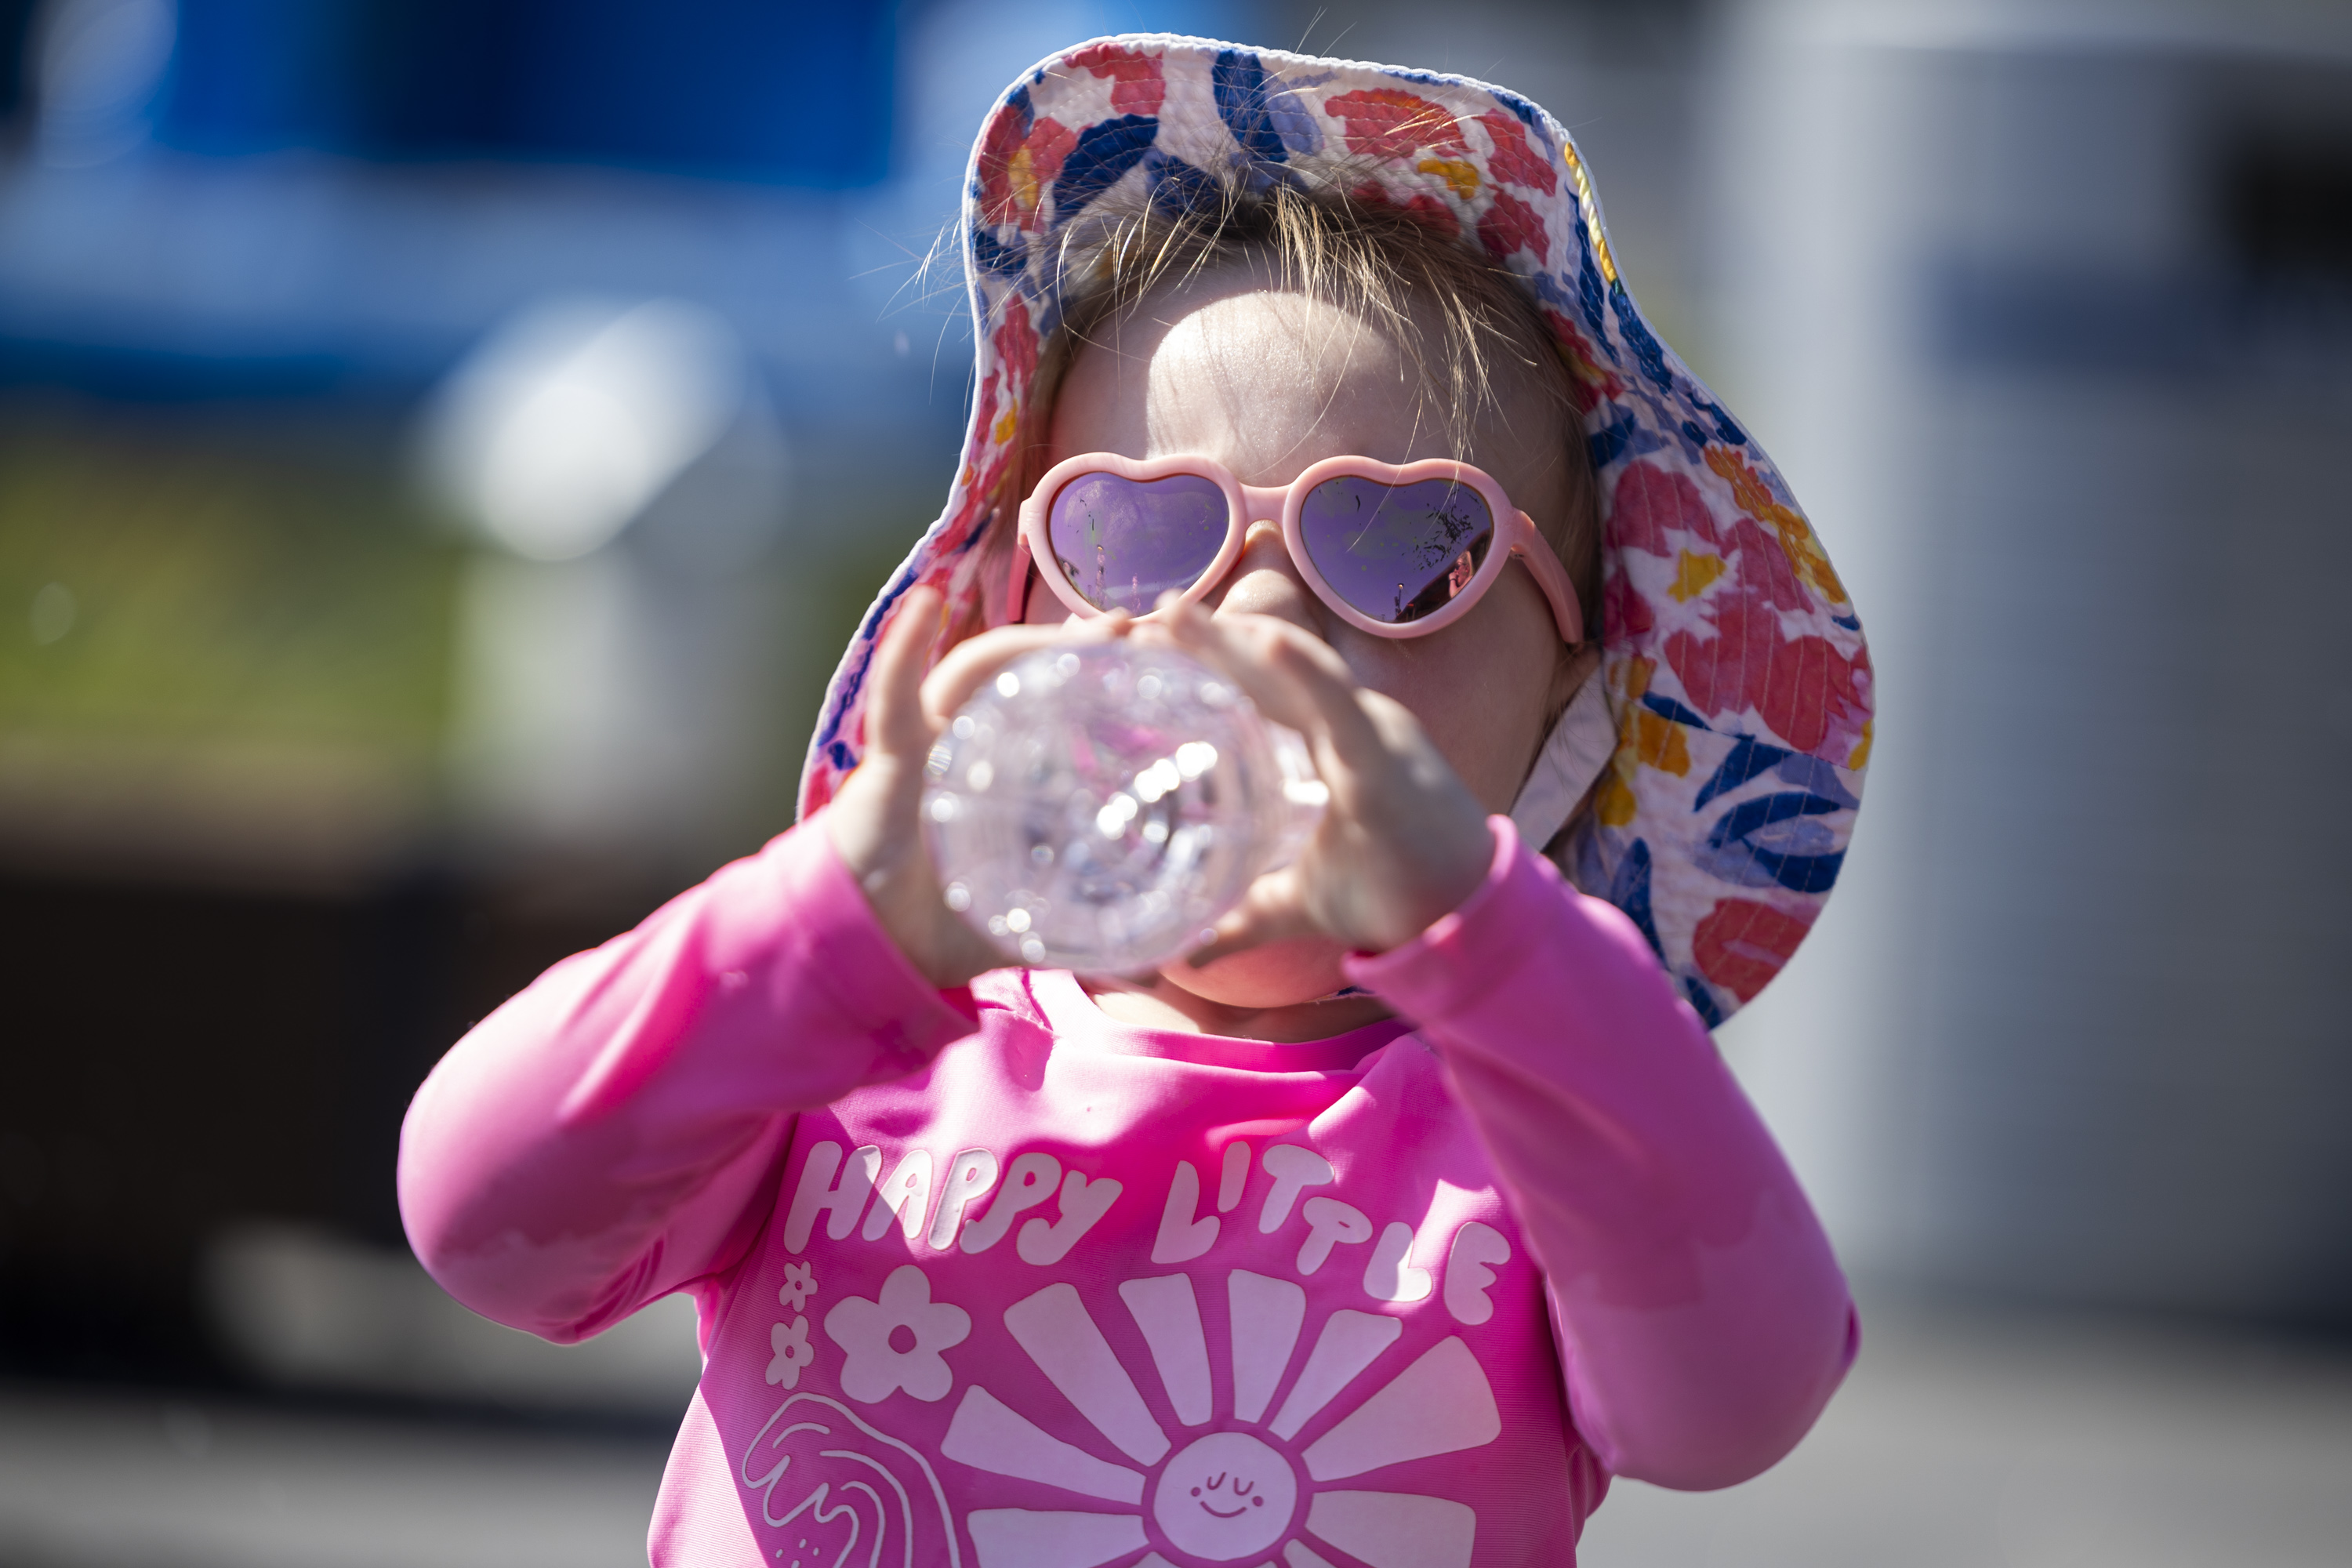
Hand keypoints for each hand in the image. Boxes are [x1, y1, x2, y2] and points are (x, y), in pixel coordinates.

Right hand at [823, 587, 1134, 987]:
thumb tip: (1160, 971)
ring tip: (1083, 627)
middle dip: (1077, 649)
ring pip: (976, 672)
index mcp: (1007, 775)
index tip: (1152, 660)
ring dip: (1026, 642)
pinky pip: (894, 695)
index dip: (1101, 683)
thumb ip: (1088, 942)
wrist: (875, 950)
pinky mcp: (890, 758)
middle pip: (1028, 678)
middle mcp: (971, 747)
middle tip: (1132, 631)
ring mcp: (931, 744)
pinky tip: (923, 605)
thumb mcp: (1030, 927)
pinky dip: (903, 650)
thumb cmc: (943, 926)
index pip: (1059, 710)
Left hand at [1148, 601, 1496, 962]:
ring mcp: (1368, 734)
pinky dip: (1307, 673)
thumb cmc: (1392, 898)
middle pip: (1266, 671)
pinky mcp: (1384, 760)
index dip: (1205, 664)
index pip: (1255, 691)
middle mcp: (1346, 725)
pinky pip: (1343, 707)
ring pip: (1295, 671)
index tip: (1144, 646)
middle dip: (1208, 640)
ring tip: (1178, 616)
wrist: (1460, 925)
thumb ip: (1240, 920)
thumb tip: (1184, 953)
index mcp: (1325, 744)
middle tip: (1146, 617)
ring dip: (1236, 640)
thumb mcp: (1294, 904)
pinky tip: (1268, 643)